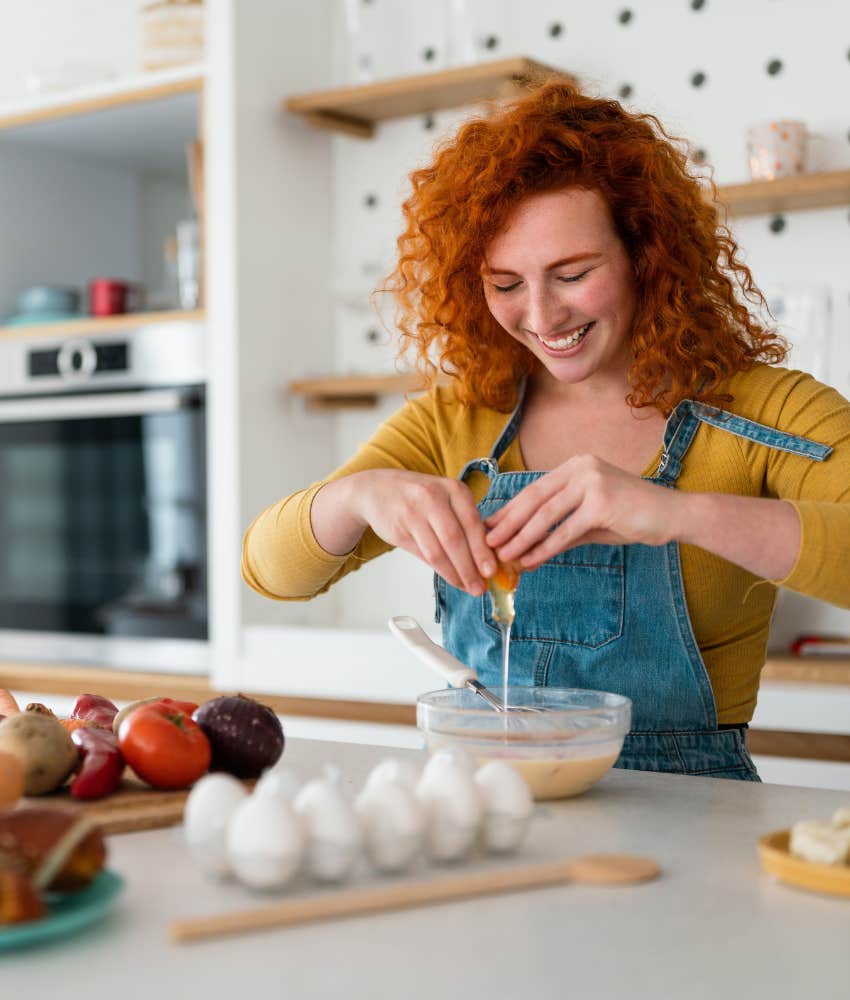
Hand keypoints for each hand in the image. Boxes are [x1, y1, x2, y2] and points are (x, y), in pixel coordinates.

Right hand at [349, 469, 496, 594]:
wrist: (375, 489)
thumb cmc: (418, 496)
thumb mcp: (445, 498)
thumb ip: (464, 521)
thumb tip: (487, 556)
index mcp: (453, 488)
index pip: (472, 523)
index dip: (483, 550)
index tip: (492, 571)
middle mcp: (433, 497)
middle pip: (455, 539)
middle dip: (470, 568)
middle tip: (481, 587)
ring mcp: (413, 513)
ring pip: (438, 551)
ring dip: (455, 574)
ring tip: (468, 587)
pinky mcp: (399, 529)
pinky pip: (423, 555)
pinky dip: (440, 570)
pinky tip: (451, 578)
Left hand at [483, 455, 680, 569]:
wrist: (673, 515)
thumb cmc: (631, 517)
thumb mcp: (590, 519)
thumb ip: (559, 526)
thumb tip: (525, 546)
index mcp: (575, 466)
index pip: (534, 490)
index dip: (509, 510)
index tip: (489, 527)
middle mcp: (581, 468)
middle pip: (534, 499)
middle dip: (508, 524)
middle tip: (487, 543)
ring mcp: (592, 482)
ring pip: (546, 515)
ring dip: (521, 538)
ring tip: (503, 555)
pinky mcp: (602, 503)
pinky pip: (565, 530)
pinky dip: (545, 548)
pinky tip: (530, 560)